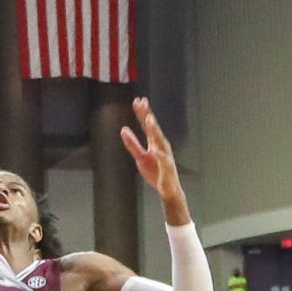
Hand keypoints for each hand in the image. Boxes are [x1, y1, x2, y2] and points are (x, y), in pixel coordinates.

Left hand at [119, 96, 185, 212]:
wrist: (168, 190)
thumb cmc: (155, 171)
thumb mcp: (140, 157)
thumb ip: (132, 144)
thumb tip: (123, 129)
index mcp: (155, 143)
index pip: (148, 125)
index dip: (143, 113)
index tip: (138, 100)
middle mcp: (161, 146)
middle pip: (153, 128)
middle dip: (148, 115)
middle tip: (142, 102)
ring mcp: (165, 156)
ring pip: (160, 141)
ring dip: (155, 130)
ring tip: (149, 120)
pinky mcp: (167, 168)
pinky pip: (163, 160)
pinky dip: (159, 155)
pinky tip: (154, 150)